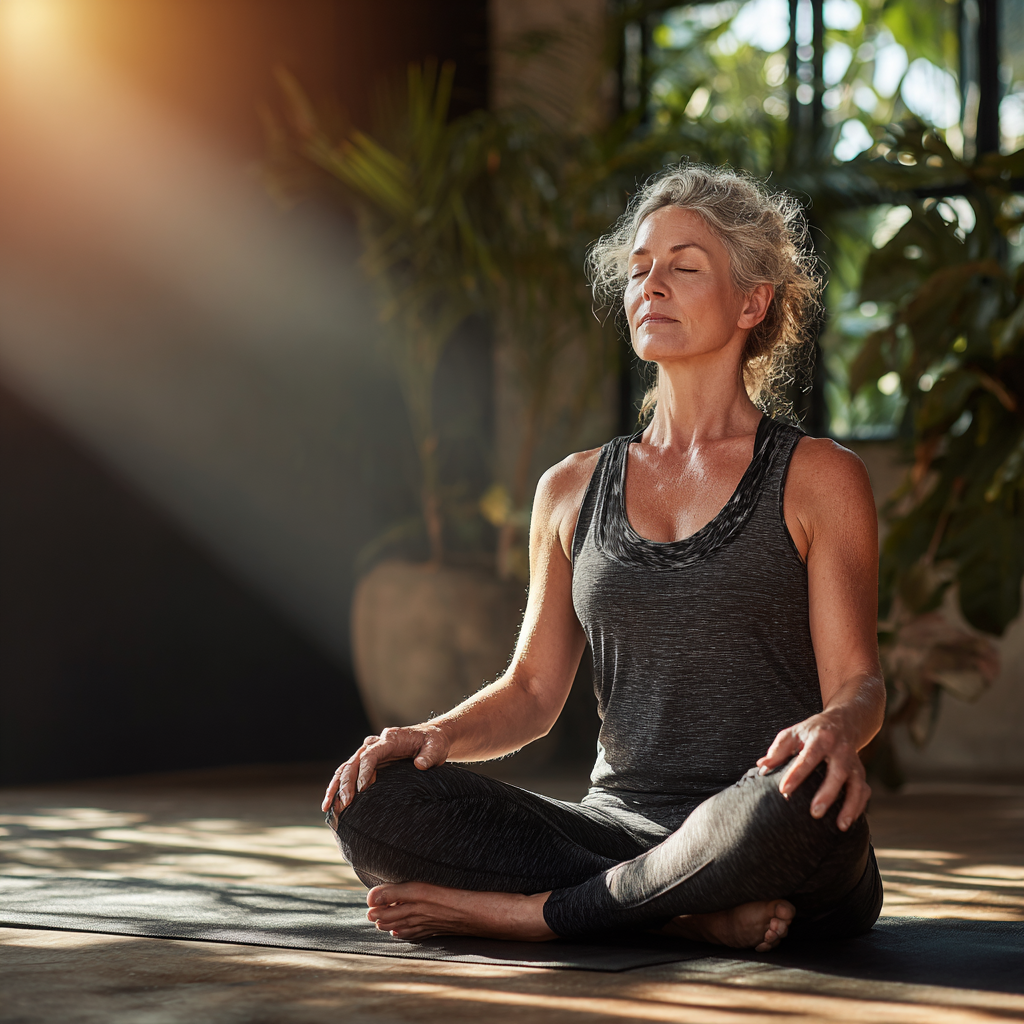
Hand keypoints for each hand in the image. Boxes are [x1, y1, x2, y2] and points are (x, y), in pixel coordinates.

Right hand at [321, 724, 450, 813]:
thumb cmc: (434, 743)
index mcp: (390, 738)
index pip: (370, 754)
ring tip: (328, 806)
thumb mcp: (436, 747)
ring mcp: (370, 752)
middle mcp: (376, 743)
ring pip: (346, 767)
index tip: (361, 789)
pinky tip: (332, 803)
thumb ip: (429, 755)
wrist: (431, 738)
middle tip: (346, 803)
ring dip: (336, 786)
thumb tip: (420, 764)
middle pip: (354, 761)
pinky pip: (349, 773)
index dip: (364, 770)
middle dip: (347, 782)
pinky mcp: (369, 762)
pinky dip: (338, 786)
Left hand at [755, 711, 870, 831]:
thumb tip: (762, 768)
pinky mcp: (860, 773)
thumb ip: (777, 751)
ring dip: (850, 806)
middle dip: (827, 794)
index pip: (809, 757)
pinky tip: (848, 822)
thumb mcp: (792, 733)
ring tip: (840, 826)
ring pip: (856, 785)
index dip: (797, 774)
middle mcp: (840, 750)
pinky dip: (859, 807)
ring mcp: (853, 762)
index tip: (784, 790)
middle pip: (837, 773)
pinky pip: (863, 791)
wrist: (842, 721)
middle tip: (814, 813)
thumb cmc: (811, 731)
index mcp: (821, 738)